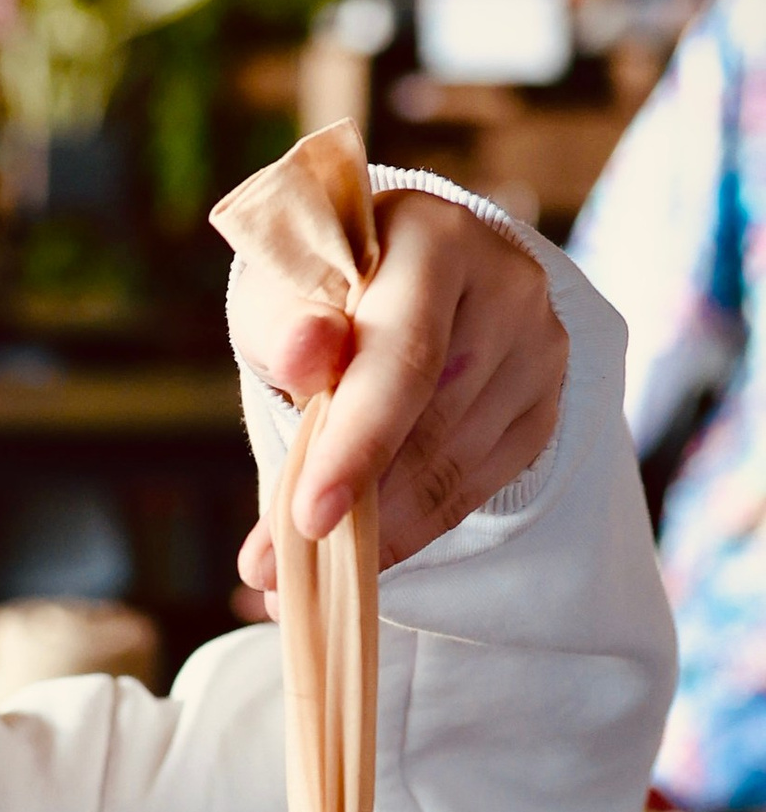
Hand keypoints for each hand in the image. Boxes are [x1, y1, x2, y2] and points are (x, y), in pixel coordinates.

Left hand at [232, 191, 566, 590]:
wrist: (388, 277)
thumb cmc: (320, 286)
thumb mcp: (279, 291)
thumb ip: (283, 324)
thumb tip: (305, 352)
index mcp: (434, 241)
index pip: (405, 358)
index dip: (357, 444)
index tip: (307, 519)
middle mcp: (506, 287)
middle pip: (431, 423)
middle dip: (348, 507)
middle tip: (268, 570)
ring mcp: (538, 348)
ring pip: (453, 467)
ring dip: (375, 531)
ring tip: (299, 568)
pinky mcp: (542, 403)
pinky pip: (474, 486)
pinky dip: (413, 526)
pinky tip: (364, 548)